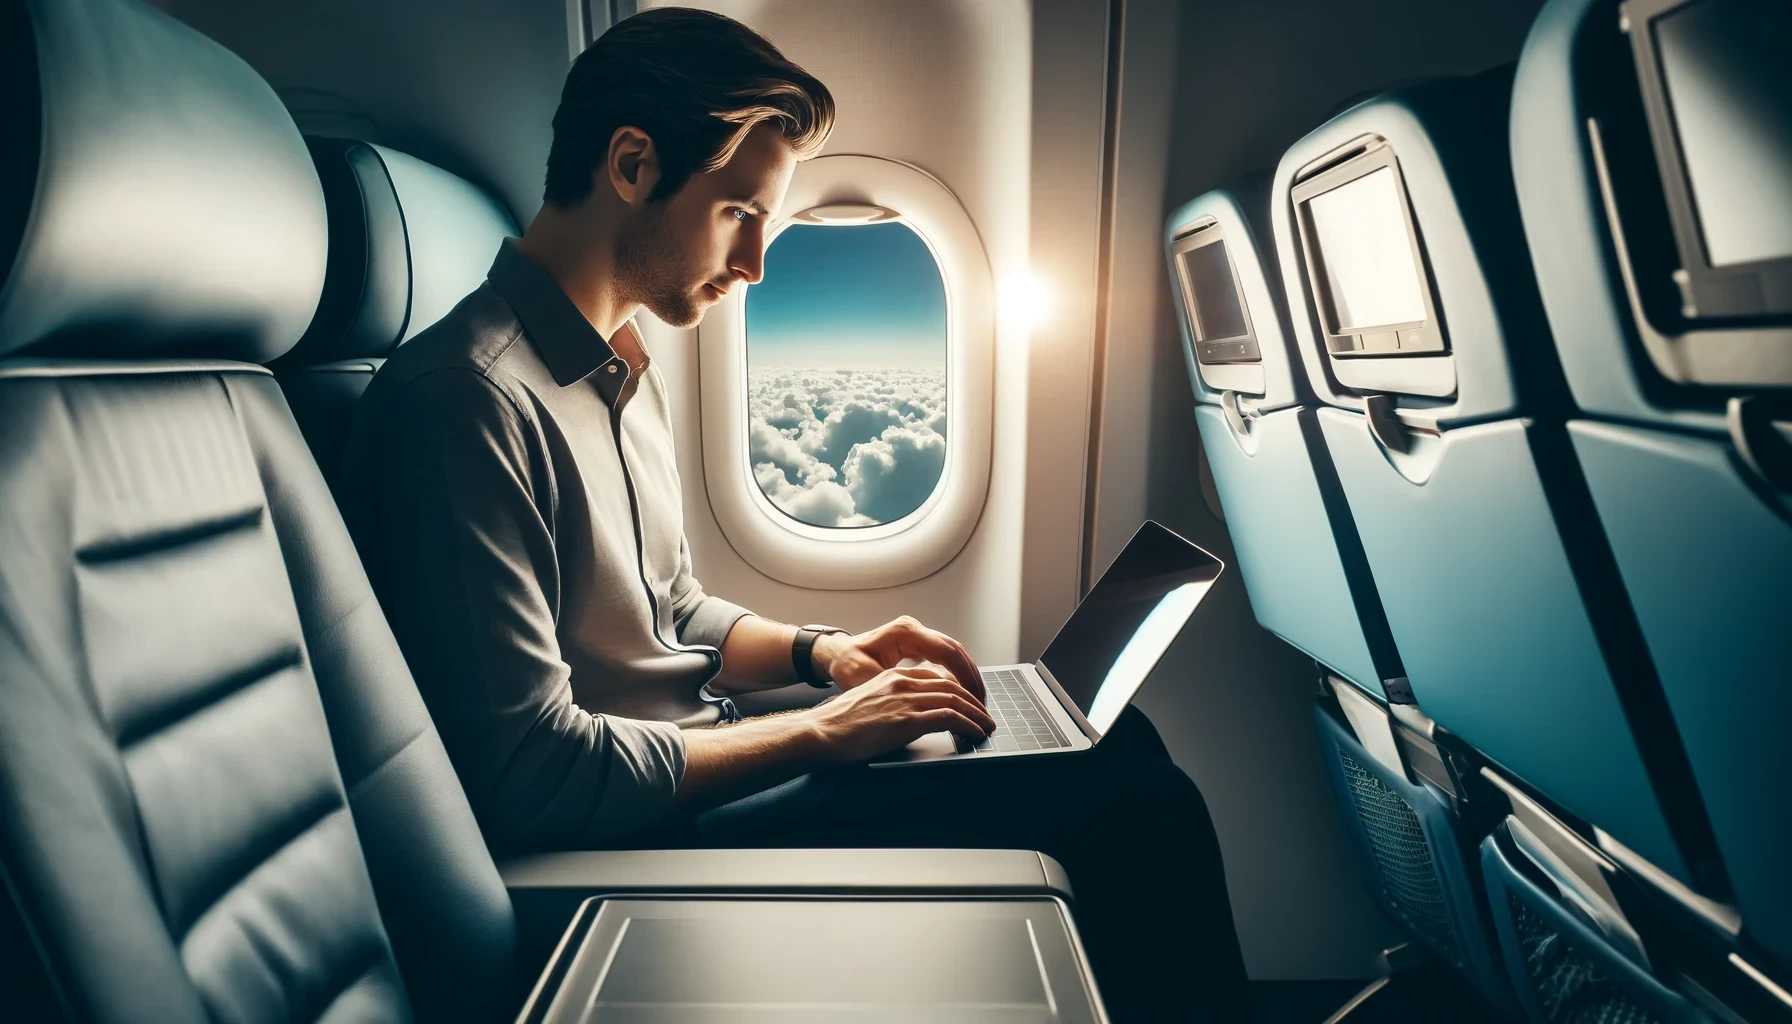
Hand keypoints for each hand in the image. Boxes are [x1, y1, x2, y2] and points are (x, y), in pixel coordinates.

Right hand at [803, 666, 995, 762]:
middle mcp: (901, 682)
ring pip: (955, 700)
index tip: (969, 703)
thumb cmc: (838, 723)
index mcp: (892, 676)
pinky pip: (949, 718)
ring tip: (986, 726)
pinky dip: (968, 725)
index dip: (958, 690)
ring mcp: (905, 700)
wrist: (821, 732)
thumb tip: (908, 716)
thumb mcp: (867, 701)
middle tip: (985, 715)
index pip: (935, 677)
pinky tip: (975, 734)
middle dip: (973, 702)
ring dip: (976, 715)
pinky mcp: (907, 720)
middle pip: (950, 686)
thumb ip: (890, 701)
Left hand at [811, 615, 984, 703]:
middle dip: (971, 677)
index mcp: (905, 633)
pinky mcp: (917, 644)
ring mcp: (917, 635)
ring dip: (966, 675)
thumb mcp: (867, 679)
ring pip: (953, 653)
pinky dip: (956, 674)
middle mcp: (915, 629)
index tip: (973, 696)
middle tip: (982, 703)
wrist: (835, 655)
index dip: (964, 674)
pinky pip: (944, 658)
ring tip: (976, 701)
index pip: (946, 650)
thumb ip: (896, 689)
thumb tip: (922, 705)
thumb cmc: (846, 664)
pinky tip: (962, 693)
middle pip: (955, 650)